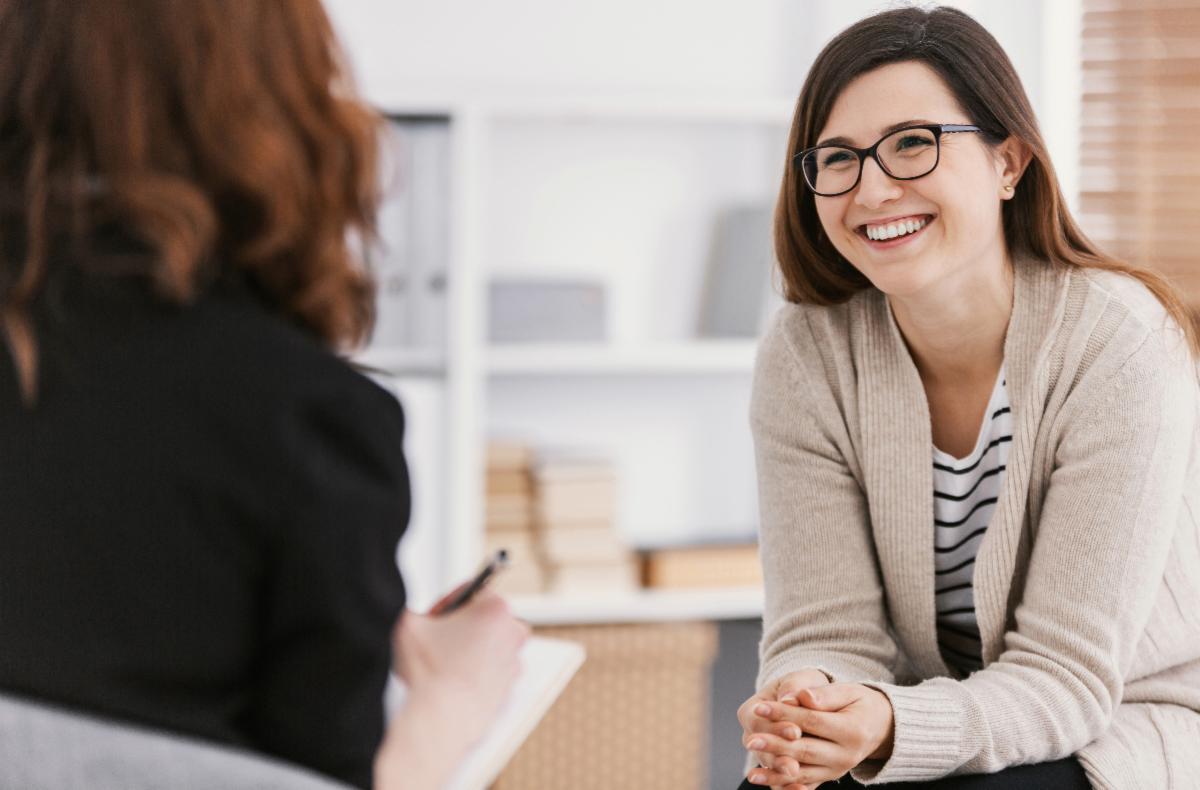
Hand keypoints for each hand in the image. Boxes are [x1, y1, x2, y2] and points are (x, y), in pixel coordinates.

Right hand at [374, 591, 529, 788]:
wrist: (441, 719)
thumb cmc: (430, 673)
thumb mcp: (408, 623)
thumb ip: (409, 605)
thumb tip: (406, 607)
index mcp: (495, 609)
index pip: (470, 591)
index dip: (447, 603)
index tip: (436, 617)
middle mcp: (512, 633)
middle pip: (483, 617)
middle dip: (461, 625)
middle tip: (437, 639)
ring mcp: (513, 662)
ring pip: (487, 644)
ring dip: (468, 649)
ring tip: (443, 662)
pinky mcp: (509, 688)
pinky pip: (489, 671)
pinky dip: (474, 672)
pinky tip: (451, 680)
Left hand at [742, 684, 894, 788]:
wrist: (879, 726)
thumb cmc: (860, 703)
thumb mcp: (849, 691)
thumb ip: (825, 694)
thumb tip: (801, 696)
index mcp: (852, 731)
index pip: (812, 721)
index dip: (784, 714)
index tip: (760, 707)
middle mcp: (846, 756)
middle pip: (805, 750)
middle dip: (775, 746)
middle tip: (750, 740)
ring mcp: (838, 770)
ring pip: (803, 773)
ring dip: (775, 774)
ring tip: (752, 773)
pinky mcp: (829, 777)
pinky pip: (805, 783)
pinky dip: (784, 785)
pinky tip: (765, 781)